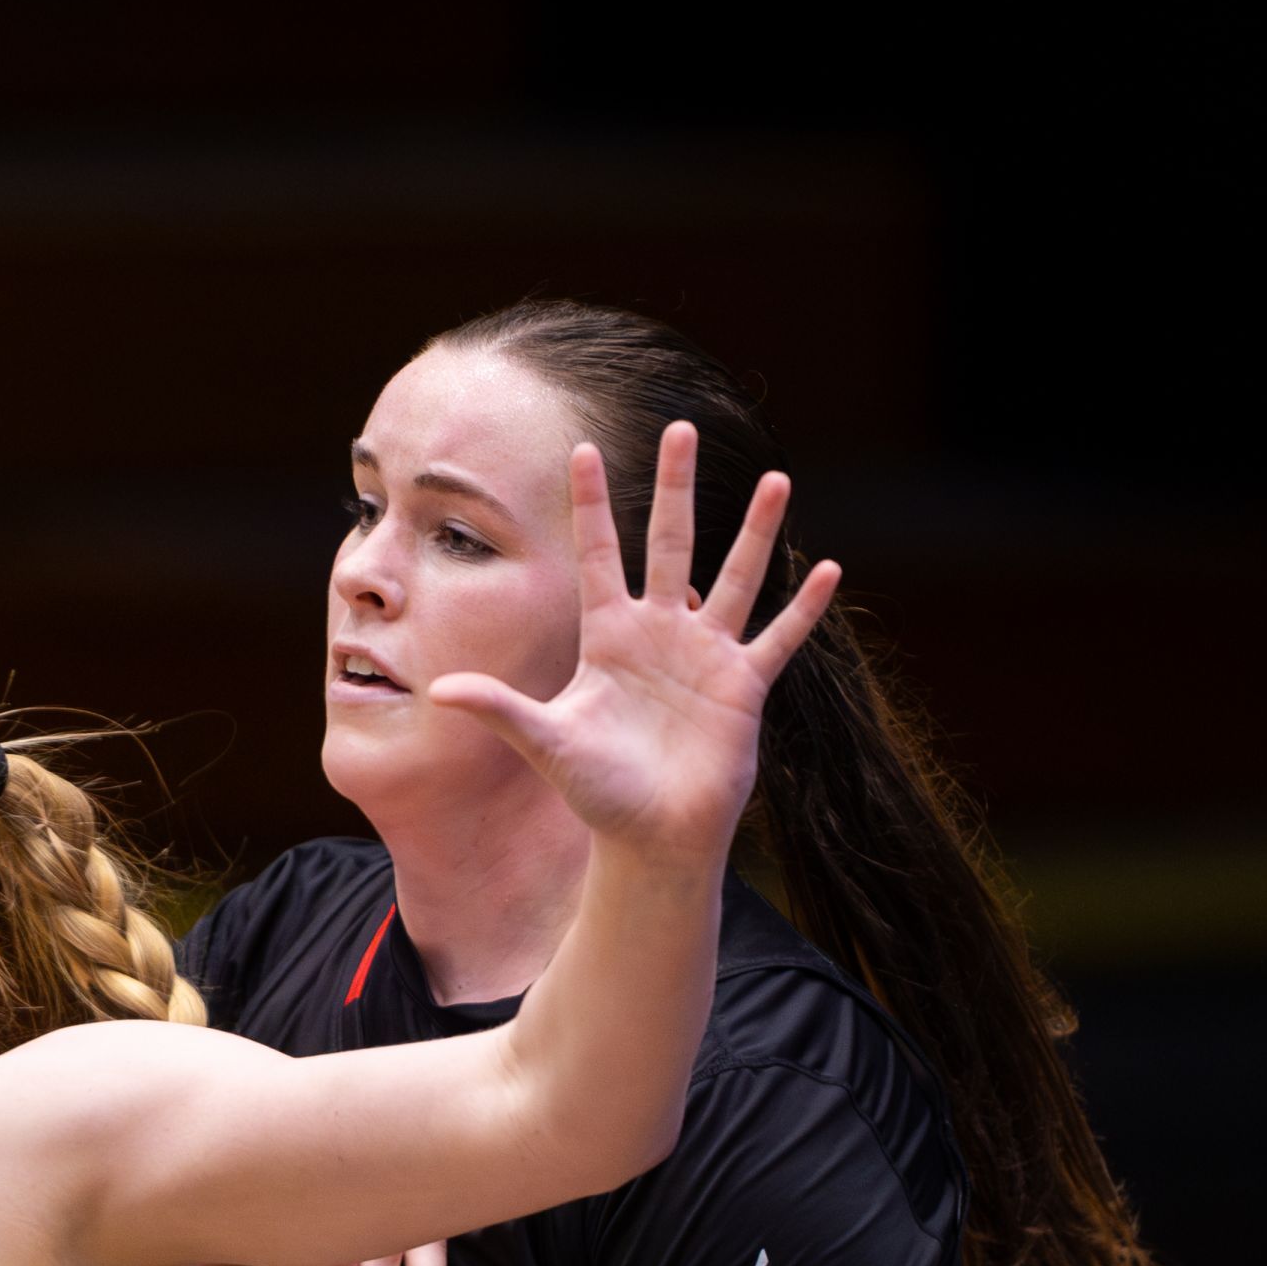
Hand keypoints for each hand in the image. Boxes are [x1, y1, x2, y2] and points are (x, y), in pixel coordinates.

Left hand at [424, 423, 839, 866]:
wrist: (651, 837)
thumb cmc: (597, 791)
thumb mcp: (546, 742)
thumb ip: (499, 709)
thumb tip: (438, 691)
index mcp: (610, 637)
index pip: (600, 554)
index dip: (593, 504)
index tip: (584, 448)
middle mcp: (660, 633)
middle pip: (669, 543)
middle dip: (674, 487)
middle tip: (679, 428)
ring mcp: (705, 655)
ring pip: (735, 577)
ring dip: (755, 531)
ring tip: (776, 478)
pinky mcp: (742, 686)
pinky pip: (779, 638)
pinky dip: (803, 608)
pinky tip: (828, 569)